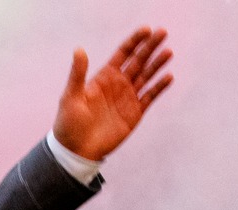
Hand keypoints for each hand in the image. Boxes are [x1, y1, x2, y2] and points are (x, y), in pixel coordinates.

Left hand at [53, 26, 173, 161]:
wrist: (76, 151)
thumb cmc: (69, 124)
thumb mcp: (70, 97)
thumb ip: (78, 74)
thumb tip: (79, 50)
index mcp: (104, 77)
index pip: (123, 54)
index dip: (134, 41)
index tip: (146, 30)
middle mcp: (119, 84)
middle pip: (138, 61)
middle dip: (150, 47)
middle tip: (163, 32)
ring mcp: (128, 98)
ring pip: (146, 76)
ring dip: (157, 64)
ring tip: (168, 52)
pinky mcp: (135, 113)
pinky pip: (150, 97)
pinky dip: (159, 87)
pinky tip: (168, 77)